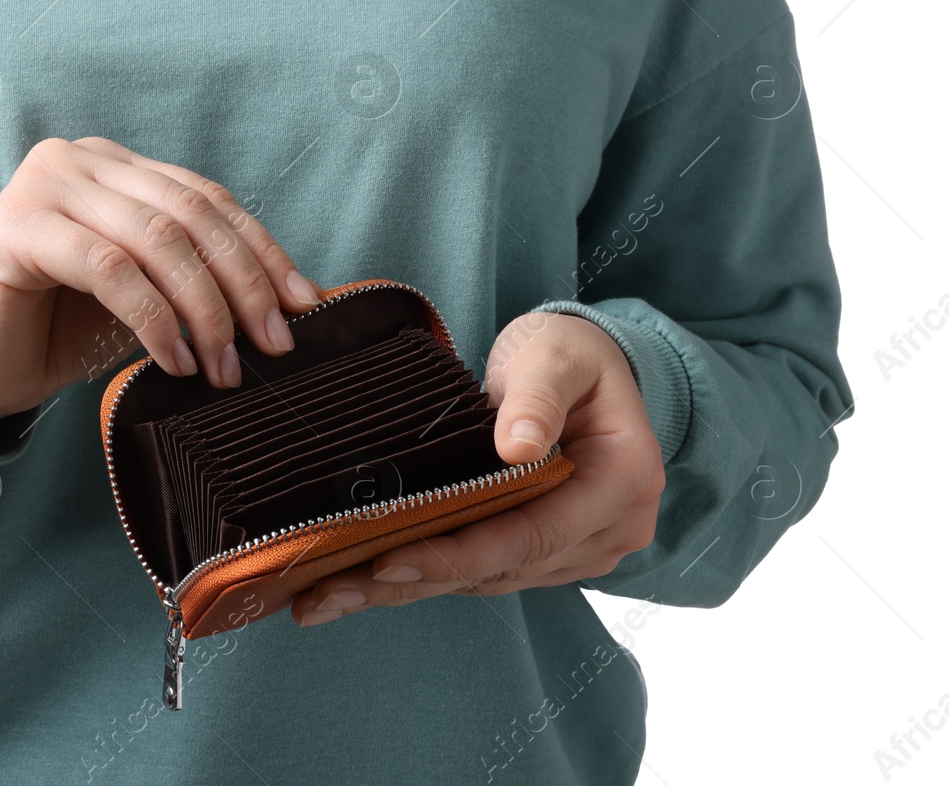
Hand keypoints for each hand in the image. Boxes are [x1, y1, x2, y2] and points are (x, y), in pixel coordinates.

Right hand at [0, 136, 323, 440]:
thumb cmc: (58, 333)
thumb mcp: (145, 298)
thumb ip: (196, 277)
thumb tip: (291, 299)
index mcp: (117, 167)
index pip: (208, 199)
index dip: (262, 250)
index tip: (303, 304)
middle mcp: (80, 160)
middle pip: (190, 214)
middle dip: (242, 284)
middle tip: (271, 346)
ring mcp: (44, 186)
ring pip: (156, 239)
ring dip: (203, 309)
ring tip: (222, 368)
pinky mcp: (15, 228)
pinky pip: (108, 268)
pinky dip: (153, 318)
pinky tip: (173, 361)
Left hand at [290, 310, 664, 625]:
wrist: (584, 364)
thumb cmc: (570, 352)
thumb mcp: (555, 355)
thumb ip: (538, 397)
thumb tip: (519, 448)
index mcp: (623, 481)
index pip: (532, 534)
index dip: (458, 553)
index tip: (385, 559)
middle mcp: (610, 529)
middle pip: (501, 568)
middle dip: (413, 581)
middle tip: (326, 596)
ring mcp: (581, 546)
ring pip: (486, 579)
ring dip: (409, 588)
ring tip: (328, 596)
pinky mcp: (549, 551)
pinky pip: (485, 570)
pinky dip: (428, 574)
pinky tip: (366, 580)